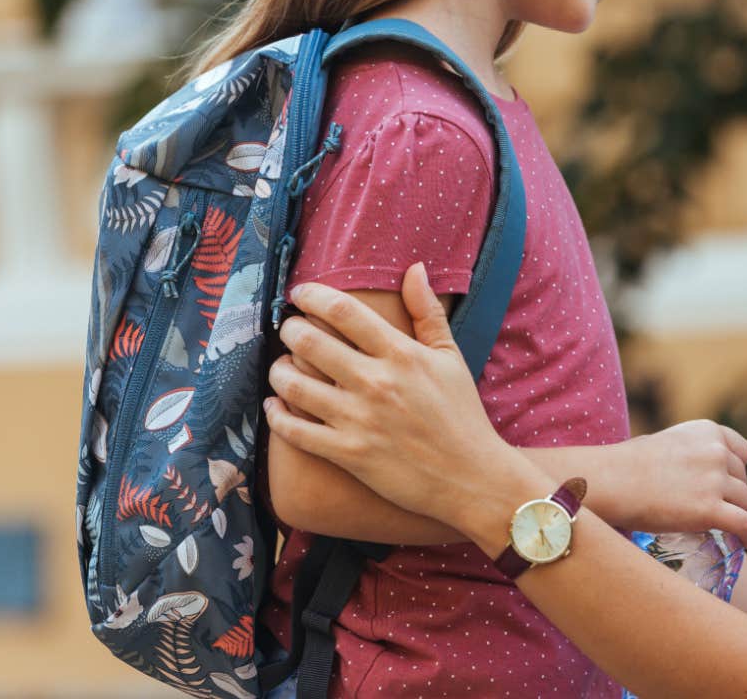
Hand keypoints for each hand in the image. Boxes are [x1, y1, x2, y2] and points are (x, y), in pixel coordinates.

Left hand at [264, 263, 535, 531]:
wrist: (471, 477)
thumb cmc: (462, 414)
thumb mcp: (451, 357)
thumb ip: (427, 312)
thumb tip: (415, 268)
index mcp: (401, 354)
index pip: (345, 311)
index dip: (313, 296)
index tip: (300, 293)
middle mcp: (376, 382)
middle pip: (310, 342)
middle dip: (290, 329)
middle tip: (289, 329)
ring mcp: (359, 419)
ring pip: (294, 384)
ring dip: (279, 370)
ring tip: (282, 366)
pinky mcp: (348, 454)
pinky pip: (296, 431)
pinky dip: (277, 415)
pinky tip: (275, 406)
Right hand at [610, 421, 746, 545]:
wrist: (612, 481)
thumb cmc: (627, 464)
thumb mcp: (665, 442)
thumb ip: (686, 452)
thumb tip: (687, 470)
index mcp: (707, 432)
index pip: (743, 452)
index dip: (736, 471)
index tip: (728, 484)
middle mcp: (717, 452)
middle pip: (743, 480)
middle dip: (734, 495)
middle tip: (720, 511)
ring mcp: (715, 481)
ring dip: (742, 515)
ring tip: (733, 529)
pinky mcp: (710, 509)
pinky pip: (745, 524)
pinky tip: (745, 542)